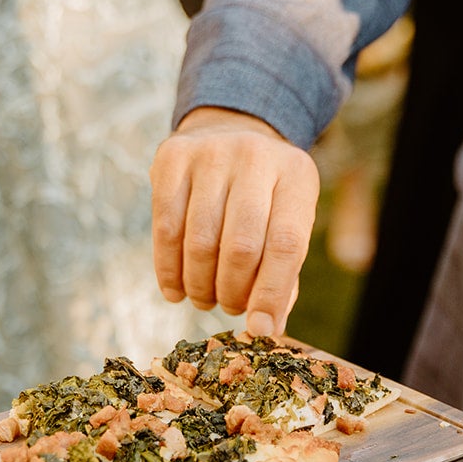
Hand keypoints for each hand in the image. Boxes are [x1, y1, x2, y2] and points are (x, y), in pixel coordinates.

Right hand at [150, 106, 318, 335]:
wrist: (228, 132)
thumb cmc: (264, 196)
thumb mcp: (287, 220)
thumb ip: (284, 272)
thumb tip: (266, 328)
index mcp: (297, 175)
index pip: (286, 244)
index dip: (271, 293)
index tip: (259, 329)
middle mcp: (256, 157)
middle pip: (241, 245)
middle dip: (231, 292)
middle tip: (228, 308)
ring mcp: (211, 153)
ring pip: (200, 240)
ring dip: (200, 285)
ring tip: (204, 299)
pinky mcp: (172, 158)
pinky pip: (165, 227)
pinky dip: (168, 269)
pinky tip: (175, 289)